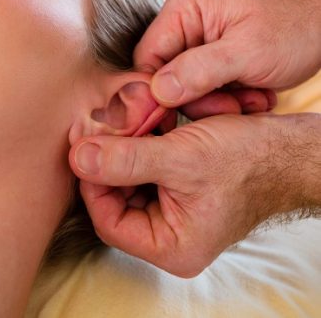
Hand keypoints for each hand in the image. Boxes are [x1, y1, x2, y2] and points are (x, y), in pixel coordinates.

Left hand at [69, 113, 320, 276]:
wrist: (288, 148)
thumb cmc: (247, 159)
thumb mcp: (180, 158)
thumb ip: (125, 160)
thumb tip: (78, 158)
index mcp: (171, 246)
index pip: (108, 220)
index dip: (91, 182)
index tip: (82, 145)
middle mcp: (170, 235)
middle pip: (115, 199)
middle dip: (108, 160)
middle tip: (101, 126)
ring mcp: (174, 213)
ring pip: (128, 181)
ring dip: (124, 148)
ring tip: (125, 120)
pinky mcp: (178, 192)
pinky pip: (146, 171)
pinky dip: (140, 145)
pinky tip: (143, 123)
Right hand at [136, 0, 320, 108]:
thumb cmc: (295, 23)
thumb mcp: (248, 51)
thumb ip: (200, 71)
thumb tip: (158, 92)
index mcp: (184, 8)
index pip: (147, 58)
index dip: (156, 91)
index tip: (175, 116)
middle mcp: (183, 23)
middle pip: (164, 77)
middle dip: (198, 99)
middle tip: (233, 107)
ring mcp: (195, 42)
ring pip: (184, 89)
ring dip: (218, 103)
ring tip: (253, 99)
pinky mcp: (209, 59)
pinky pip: (202, 90)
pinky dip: (226, 101)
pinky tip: (253, 95)